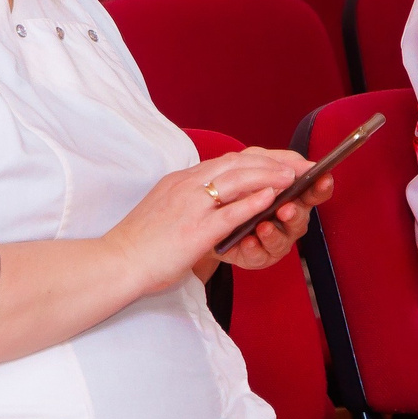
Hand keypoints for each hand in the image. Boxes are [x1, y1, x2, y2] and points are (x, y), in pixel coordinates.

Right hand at [101, 148, 311, 295]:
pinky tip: (272, 197)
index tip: (284, 159)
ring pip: (236, 180)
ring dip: (269, 175)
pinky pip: (229, 211)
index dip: (261, 157)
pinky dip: (253, 201)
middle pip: (237, 163)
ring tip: (294, 176)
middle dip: (273, 161)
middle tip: (301, 164)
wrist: (117, 261)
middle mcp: (186, 185)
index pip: (228, 160)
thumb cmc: (140, 242)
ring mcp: (190, 205)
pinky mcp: (194, 230)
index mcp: (180, 180)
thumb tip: (217, 197)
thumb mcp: (165, 207)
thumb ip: (190, 197)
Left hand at [216, 167, 333, 269]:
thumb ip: (276, 164)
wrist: (209, 218)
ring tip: (264, 226)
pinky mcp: (255, 256)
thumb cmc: (238, 194)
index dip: (320, 188)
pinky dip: (254, 248)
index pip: (311, 194)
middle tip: (287, 208)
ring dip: (273, 233)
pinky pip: (257, 255)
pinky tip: (248, 242)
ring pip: (280, 240)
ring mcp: (272, 241)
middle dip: (294, 214)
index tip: (323, 178)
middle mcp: (286, 222)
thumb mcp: (253, 171)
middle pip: (299, 220)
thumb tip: (301, 163)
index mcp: (291, 199)